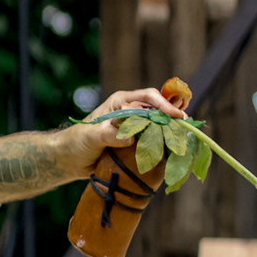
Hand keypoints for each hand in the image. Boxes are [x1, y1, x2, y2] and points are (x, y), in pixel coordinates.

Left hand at [70, 85, 189, 176]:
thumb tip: (129, 137)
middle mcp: (130, 112)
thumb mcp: (91, 136)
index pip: (148, 98)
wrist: (69, 159)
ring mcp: (134, 127)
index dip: (164, 105)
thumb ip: (108, 134)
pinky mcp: (135, 142)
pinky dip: (164, 145)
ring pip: (159, 126)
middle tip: (187, 129)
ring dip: (171, 132)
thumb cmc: (76, 142)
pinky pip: (155, 141)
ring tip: (185, 141)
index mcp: (120, 102)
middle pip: (158, 110)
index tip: (177, 116)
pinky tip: (174, 152)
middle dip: (174, 118)